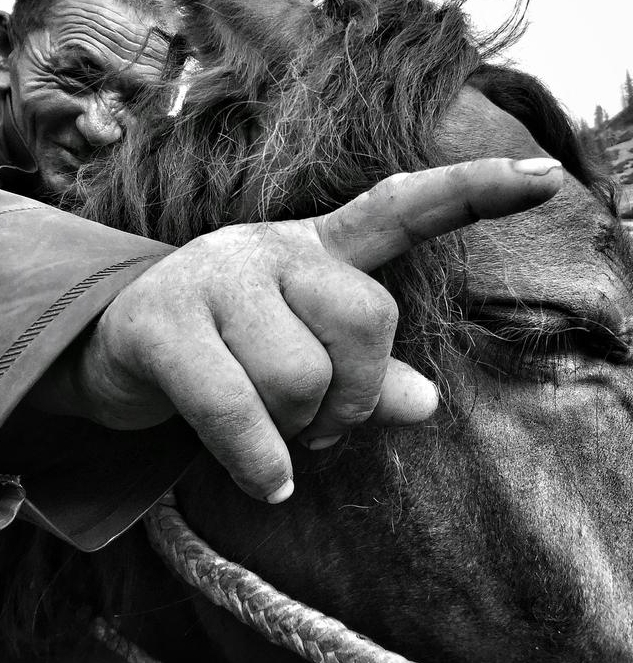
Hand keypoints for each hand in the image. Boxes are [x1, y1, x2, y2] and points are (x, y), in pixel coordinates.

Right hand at [35, 157, 561, 502]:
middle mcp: (269, 248)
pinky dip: (260, 458)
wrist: (118, 341)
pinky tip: (268, 482)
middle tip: (318, 423)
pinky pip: (236, 405)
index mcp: (313, 249)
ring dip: (297, 431)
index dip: (471, 193)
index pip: (398, 209)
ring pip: (301, 376)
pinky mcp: (163, 323)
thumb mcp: (301, 354)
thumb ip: (367, 374)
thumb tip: (427, 404)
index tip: (546, 179)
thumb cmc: (227, 350)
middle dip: (354, 396)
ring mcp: (214, 278)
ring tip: (272, 435)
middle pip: (367, 323)